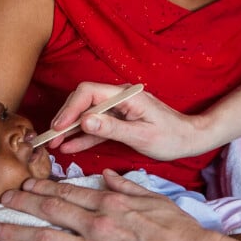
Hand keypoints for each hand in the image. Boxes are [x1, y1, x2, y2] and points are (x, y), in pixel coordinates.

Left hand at [0, 172, 240, 240]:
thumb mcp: (155, 197)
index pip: (69, 192)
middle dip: (22, 204)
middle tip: (0, 200)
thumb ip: (127, 185)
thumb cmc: (180, 230)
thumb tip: (106, 174)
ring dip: (18, 235)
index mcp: (111, 204)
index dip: (43, 187)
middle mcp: (98, 225)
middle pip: (52, 211)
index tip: (25, 183)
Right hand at [45, 82, 211, 159]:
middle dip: (65, 119)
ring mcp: (119, 109)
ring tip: (54, 144)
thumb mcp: (141, 136)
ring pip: (87, 115)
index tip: (58, 127)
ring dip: (70, 129)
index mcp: (126, 95)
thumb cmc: (170, 137)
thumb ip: (112, 128)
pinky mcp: (119, 121)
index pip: (89, 93)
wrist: (189, 139)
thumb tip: (85, 121)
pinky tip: (68, 146)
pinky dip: (82, 136)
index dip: (70, 109)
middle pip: (83, 101)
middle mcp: (120, 97)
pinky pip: (96, 127)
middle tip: (51, 138)